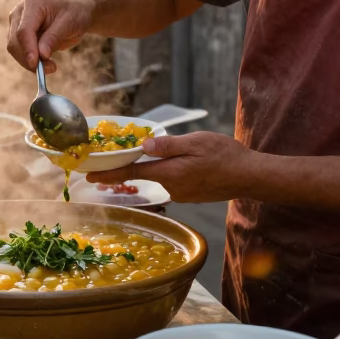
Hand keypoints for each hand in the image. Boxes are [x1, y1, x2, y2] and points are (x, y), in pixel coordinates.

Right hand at [6, 0, 93, 72]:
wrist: (75, 13)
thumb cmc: (74, 14)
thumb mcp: (70, 23)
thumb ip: (54, 38)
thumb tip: (41, 55)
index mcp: (32, 3)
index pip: (24, 30)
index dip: (28, 48)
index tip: (36, 64)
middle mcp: (20, 12)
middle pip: (15, 41)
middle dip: (28, 58)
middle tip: (51, 69)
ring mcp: (16, 24)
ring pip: (14, 49)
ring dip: (30, 62)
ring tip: (52, 66)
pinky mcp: (18, 35)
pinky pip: (19, 52)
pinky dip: (30, 61)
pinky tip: (46, 63)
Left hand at [86, 132, 256, 202]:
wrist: (250, 176)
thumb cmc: (225, 156)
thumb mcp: (195, 143)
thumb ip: (167, 146)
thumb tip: (142, 146)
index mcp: (169, 173)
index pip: (130, 174)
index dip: (108, 174)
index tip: (89, 175)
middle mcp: (172, 188)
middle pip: (147, 173)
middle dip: (145, 161)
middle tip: (154, 147)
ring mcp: (182, 194)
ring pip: (163, 175)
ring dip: (165, 165)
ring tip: (189, 153)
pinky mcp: (191, 195)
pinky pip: (175, 181)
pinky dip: (176, 171)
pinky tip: (195, 163)